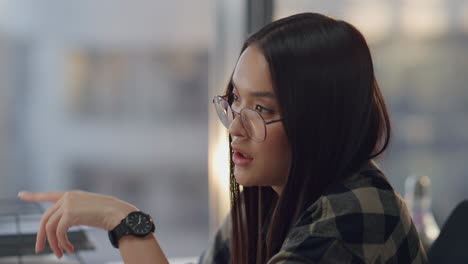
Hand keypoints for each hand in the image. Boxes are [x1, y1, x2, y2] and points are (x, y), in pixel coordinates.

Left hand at [18, 190, 137, 258]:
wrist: (118, 214)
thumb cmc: (109, 214)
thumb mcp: (88, 211)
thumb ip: (74, 214)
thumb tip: (62, 228)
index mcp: (72, 195)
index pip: (49, 195)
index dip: (34, 195)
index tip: (21, 195)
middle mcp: (68, 197)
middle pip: (45, 218)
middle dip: (41, 236)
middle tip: (39, 249)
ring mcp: (68, 204)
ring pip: (50, 227)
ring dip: (53, 244)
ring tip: (60, 254)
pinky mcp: (69, 213)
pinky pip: (58, 232)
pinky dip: (62, 243)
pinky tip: (69, 249)